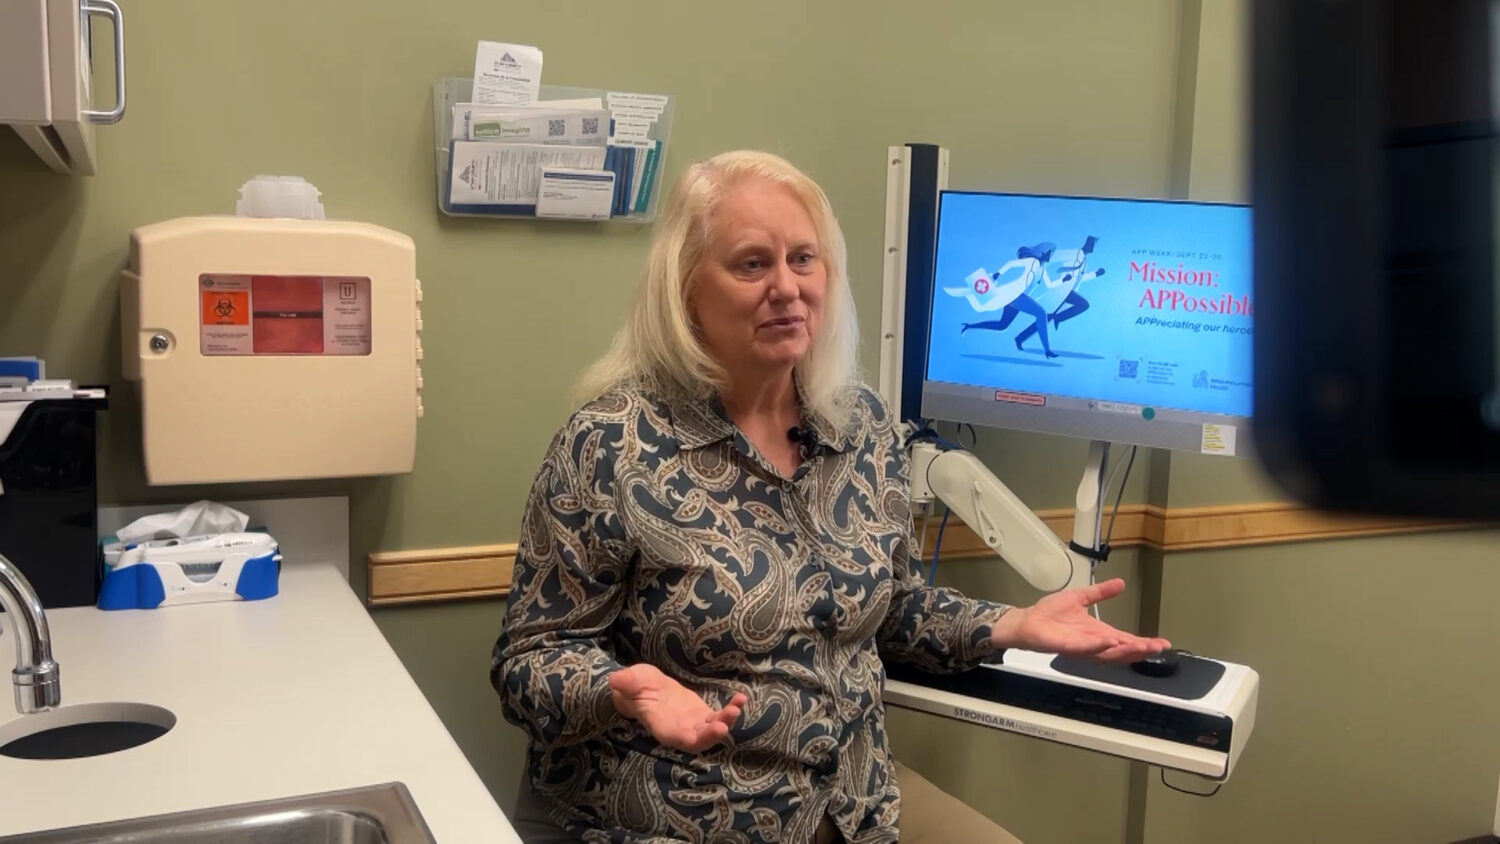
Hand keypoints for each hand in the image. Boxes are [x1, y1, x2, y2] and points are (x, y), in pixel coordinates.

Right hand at [609, 663, 747, 752]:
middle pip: (697, 741)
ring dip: (725, 722)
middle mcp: (678, 730)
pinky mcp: (702, 716)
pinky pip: (718, 717)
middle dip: (711, 735)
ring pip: (711, 731)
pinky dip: (730, 711)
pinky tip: (741, 698)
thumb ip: (626, 682)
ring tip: (737, 706)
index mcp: (659, 724)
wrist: (645, 688)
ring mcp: (692, 725)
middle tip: (724, 724)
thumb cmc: (634, 686)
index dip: (687, 739)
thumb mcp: (629, 680)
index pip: (673, 737)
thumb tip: (615, 680)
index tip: (697, 737)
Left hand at [991, 578, 1169, 661]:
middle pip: (1122, 651)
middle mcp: (1093, 643)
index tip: (1162, 643)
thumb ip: (1100, 592)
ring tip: (1142, 646)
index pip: (1126, 640)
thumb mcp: (1081, 597)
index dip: (1143, 643)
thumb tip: (1120, 583)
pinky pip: (1085, 649)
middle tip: (1157, 647)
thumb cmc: (1050, 613)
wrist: (1027, 620)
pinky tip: (1109, 641)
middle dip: (1141, 650)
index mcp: (1099, 633)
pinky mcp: (1067, 647)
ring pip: (1108, 654)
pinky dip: (1098, 646)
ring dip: (1125, 651)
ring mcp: (1081, 647)